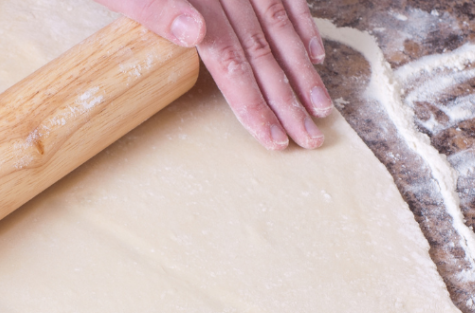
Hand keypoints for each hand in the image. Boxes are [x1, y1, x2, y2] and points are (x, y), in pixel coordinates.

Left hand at [95, 0, 332, 149]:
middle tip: (309, 135)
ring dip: (300, 67)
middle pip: (260, 47)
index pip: (229, 57)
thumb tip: (197, 34)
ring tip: (319, 104)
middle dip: (286, 96)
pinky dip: (301, 23)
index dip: (252, 101)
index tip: (272, 137)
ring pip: (276, 24)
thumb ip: (155, 9)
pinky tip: (313, 54)